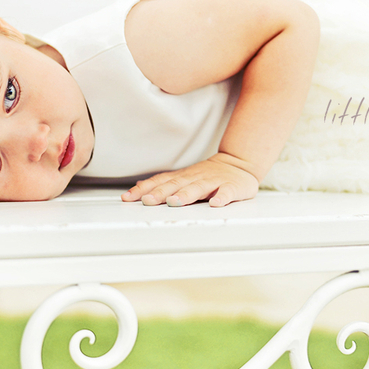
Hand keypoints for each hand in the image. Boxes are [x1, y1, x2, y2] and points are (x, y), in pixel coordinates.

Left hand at [121, 153, 258, 207]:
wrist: (239, 163)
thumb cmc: (209, 174)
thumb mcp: (184, 176)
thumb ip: (164, 182)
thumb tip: (140, 186)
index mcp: (183, 177)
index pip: (160, 182)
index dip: (144, 189)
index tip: (129, 198)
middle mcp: (195, 178)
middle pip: (176, 185)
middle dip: (160, 193)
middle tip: (148, 201)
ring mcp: (214, 181)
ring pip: (198, 187)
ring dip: (186, 194)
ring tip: (175, 202)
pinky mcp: (232, 186)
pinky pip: (227, 192)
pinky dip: (222, 198)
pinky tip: (216, 204)